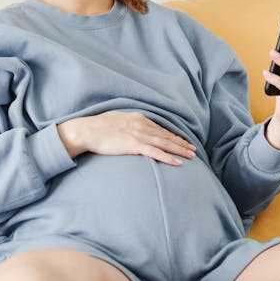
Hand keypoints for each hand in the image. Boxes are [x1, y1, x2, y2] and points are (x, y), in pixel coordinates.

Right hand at [57, 111, 197, 165]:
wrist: (86, 130)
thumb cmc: (96, 126)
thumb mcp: (115, 119)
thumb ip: (127, 123)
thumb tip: (130, 128)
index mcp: (137, 118)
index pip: (159, 128)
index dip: (173, 135)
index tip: (182, 140)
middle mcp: (141, 124)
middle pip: (166, 135)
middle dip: (181, 143)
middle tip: (193, 149)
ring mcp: (138, 134)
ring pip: (164, 143)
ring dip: (179, 150)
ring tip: (191, 155)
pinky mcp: (133, 144)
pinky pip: (155, 152)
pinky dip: (168, 157)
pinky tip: (178, 162)